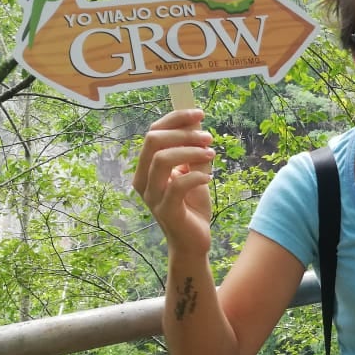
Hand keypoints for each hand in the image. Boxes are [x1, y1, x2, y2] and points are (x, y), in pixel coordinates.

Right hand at [132, 109, 215, 254]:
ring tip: (211, 155)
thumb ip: (192, 151)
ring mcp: (152, 196)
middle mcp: (143, 180)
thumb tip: (197, 123)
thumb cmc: (192, 204)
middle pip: (153, 141)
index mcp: (146, 167)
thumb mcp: (194, 171)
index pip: (152, 132)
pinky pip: (177, 185)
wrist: (194, 240)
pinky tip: (209, 178)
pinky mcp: (166, 211)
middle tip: (208, 137)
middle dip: (184, 133)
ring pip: (161, 159)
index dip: (175, 119)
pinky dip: (196, 176)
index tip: (199, 113)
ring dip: (190, 152)